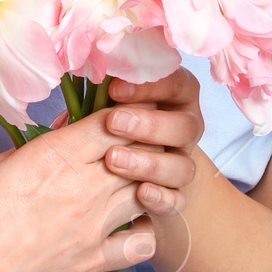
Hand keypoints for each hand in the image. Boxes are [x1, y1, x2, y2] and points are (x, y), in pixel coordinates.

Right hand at [0, 111, 150, 271]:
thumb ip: (32, 147)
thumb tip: (61, 131)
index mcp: (55, 155)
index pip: (115, 120)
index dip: (121, 113)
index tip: (114, 115)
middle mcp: (84, 188)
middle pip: (141, 152)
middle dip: (138, 144)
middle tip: (126, 145)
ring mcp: (94, 228)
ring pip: (149, 192)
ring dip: (142, 183)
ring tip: (124, 183)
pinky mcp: (93, 264)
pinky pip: (143, 243)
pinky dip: (142, 232)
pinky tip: (124, 227)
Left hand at [100, 68, 203, 215]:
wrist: (107, 170)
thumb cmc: (104, 123)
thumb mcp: (103, 103)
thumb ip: (103, 90)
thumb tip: (85, 70)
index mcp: (174, 98)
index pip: (177, 85)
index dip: (151, 86)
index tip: (115, 88)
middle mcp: (185, 130)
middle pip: (186, 127)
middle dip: (150, 125)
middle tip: (113, 123)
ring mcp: (181, 164)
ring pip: (183, 166)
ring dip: (150, 163)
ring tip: (113, 159)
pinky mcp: (175, 197)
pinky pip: (178, 201)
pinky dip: (161, 198)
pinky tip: (139, 192)